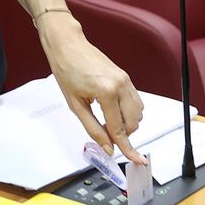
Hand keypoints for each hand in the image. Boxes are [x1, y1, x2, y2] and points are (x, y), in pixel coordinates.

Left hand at [36, 12, 146, 163]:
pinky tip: (112, 110)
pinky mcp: (126, 77)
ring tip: (107, 120)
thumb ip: (93, 129)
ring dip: (127, 123)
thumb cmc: (66, 70)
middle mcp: (121, 86)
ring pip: (138, 113)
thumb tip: (107, 147)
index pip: (120, 129)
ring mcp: (126, 80)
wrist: (67, 45)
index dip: (127, 148)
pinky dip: (128, 111)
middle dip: (123, 134)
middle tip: (105, 134)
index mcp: (107, 93)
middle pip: (133, 123)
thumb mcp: (75, 105)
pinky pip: (136, 101)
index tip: (136, 160)